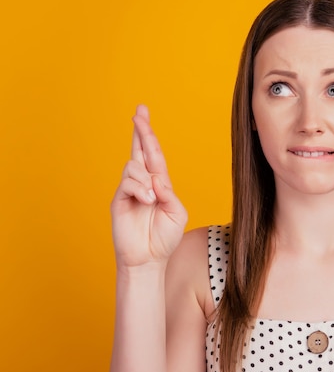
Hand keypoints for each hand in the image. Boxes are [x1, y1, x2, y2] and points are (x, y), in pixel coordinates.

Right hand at [111, 105, 187, 268]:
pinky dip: (140, 189)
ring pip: (134, 166)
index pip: (153, 154)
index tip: (142, 114)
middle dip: (140, 130)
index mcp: (159, 183)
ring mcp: (130, 190)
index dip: (148, 134)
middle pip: (139, 149)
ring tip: (152, 200)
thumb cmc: (164, 238)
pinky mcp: (119, 200)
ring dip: (146, 179)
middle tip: (139, 112)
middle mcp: (144, 182)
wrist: (149, 259)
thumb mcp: (177, 214)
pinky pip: (127, 182)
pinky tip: (147, 200)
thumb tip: (155, 179)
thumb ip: (169, 194)